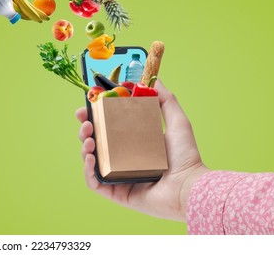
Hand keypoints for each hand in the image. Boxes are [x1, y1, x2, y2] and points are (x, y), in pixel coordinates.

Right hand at [76, 80, 209, 220]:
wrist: (188, 185)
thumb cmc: (186, 157)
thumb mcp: (177, 121)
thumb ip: (166, 100)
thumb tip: (155, 80)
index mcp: (134, 143)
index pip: (108, 127)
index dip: (95, 116)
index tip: (88, 105)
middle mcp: (123, 160)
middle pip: (96, 142)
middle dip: (86, 130)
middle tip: (86, 122)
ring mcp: (118, 177)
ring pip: (92, 161)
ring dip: (84, 148)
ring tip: (89, 139)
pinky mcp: (116, 192)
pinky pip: (94, 182)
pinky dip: (87, 170)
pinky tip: (90, 158)